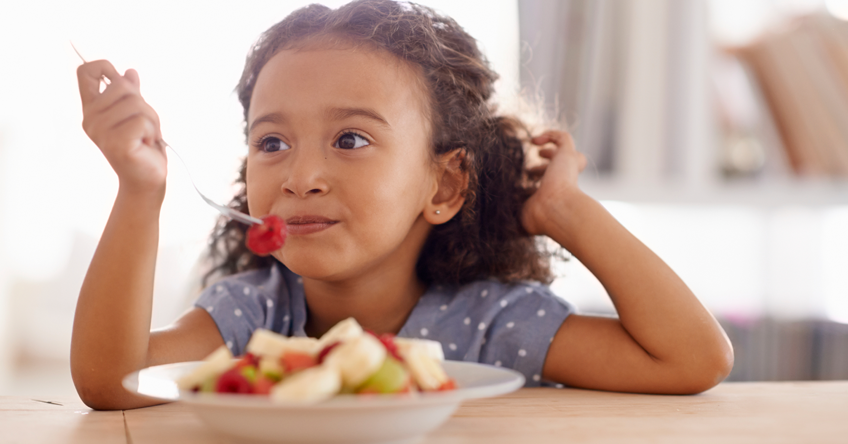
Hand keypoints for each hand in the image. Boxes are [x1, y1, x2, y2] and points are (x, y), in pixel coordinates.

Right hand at [77, 60, 165, 195]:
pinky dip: (153, 132)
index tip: (120, 78)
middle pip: (122, 86)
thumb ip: (131, 95)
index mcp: (93, 109)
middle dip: (143, 104)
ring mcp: (102, 132)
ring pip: (136, 104)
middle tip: (145, 126)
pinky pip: (143, 122)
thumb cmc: (141, 148)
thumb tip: (130, 73)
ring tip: (146, 137)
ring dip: (151, 120)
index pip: (86, 73)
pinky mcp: (117, 144)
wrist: (146, 180)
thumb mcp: (136, 116)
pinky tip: (146, 145)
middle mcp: (92, 119)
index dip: (104, 67)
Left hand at [521, 130, 586, 235]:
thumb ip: (516, 207)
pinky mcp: (569, 155)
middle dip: (547, 165)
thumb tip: (500, 210)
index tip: (528, 178)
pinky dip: (550, 135)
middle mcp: (566, 180)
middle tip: (531, 170)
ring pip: (568, 152)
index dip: (542, 177)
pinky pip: (563, 138)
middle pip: (562, 168)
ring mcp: (568, 166)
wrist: (555, 211)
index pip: (553, 183)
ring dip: (551, 149)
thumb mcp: (523, 212)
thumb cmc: (539, 216)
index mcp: (557, 194)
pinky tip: (534, 141)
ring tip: (537, 150)